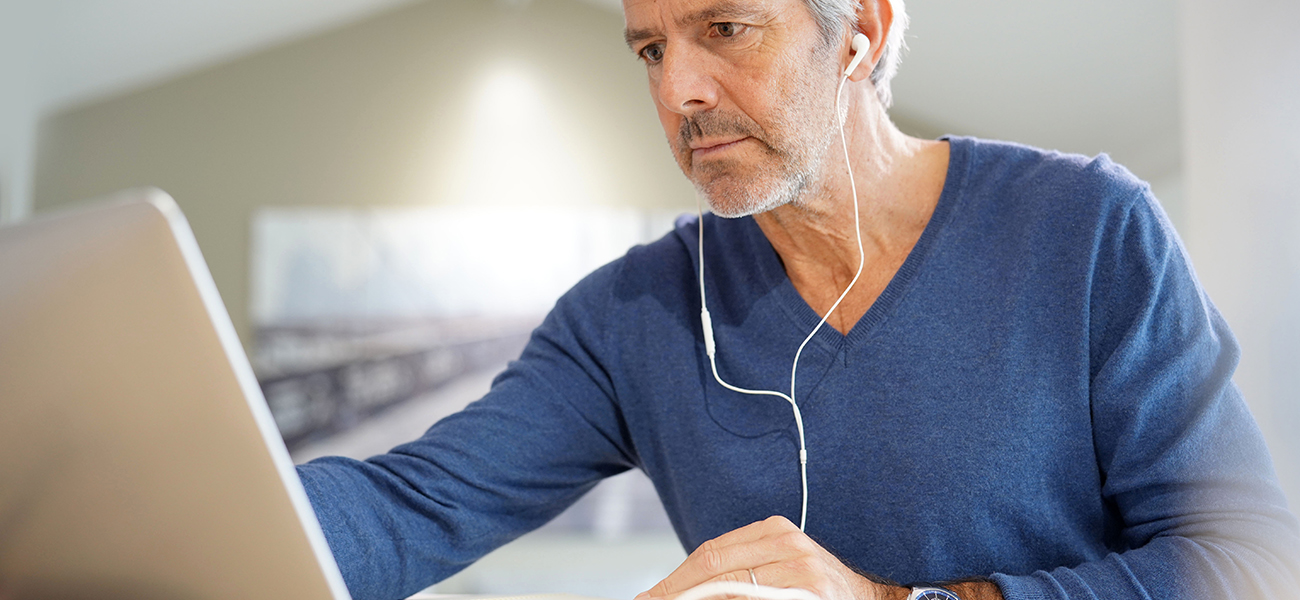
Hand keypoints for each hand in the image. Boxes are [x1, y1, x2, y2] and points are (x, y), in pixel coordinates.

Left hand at [635, 515, 908, 599]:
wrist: (876, 598)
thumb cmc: (819, 592)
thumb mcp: (778, 568)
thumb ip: (740, 570)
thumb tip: (680, 590)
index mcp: (775, 529)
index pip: (709, 555)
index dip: (673, 581)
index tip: (647, 598)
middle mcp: (788, 543)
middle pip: (713, 570)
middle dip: (675, 592)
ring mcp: (801, 571)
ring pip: (727, 588)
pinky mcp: (809, 594)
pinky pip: (751, 598)